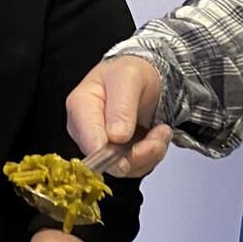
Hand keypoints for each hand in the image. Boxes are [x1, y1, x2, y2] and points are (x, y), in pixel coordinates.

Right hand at [65, 55, 172, 178]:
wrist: (143, 78)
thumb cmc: (128, 73)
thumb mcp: (128, 78)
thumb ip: (121, 106)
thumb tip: (115, 137)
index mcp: (80, 106)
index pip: (88, 139)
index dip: (107, 151)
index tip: (129, 142)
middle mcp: (86, 131)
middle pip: (106, 160)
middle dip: (138, 152)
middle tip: (159, 134)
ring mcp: (101, 145)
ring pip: (125, 168)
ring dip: (150, 153)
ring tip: (161, 131)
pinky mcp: (116, 156)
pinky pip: (136, 167)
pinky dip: (153, 154)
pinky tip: (157, 135)